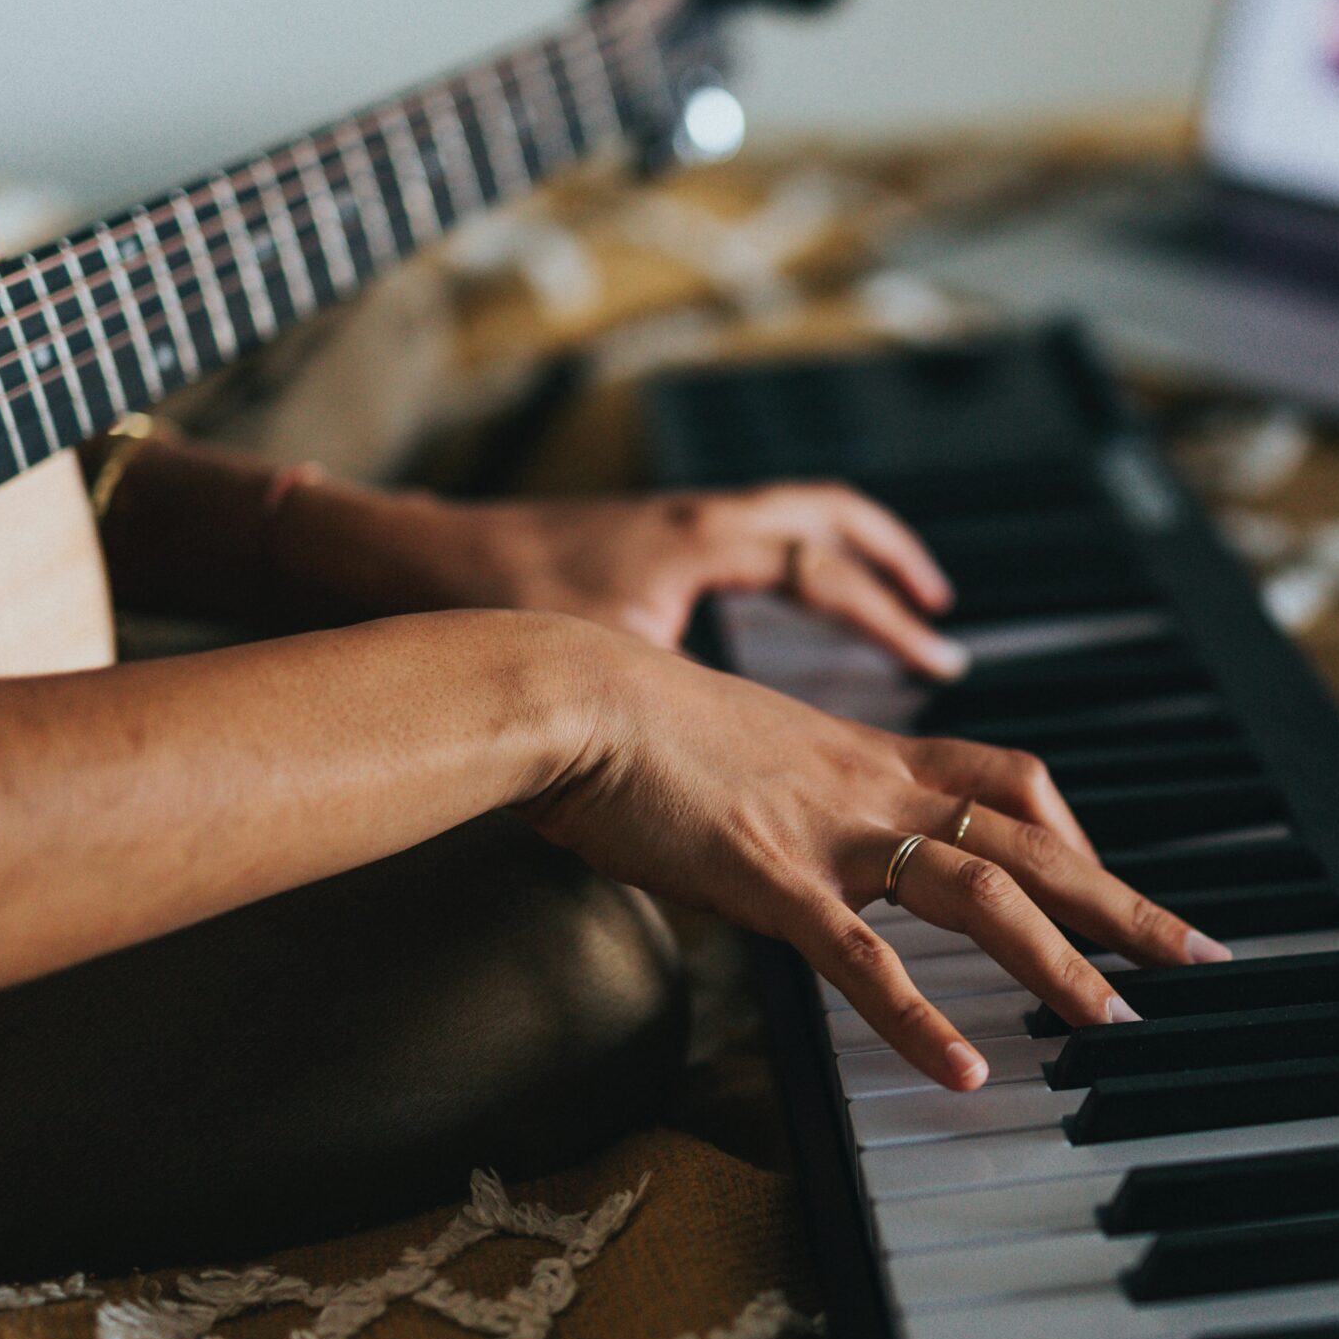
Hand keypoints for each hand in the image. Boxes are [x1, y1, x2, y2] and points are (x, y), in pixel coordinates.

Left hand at [291, 481, 968, 677]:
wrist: (404, 566)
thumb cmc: (493, 611)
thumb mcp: (605, 683)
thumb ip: (683, 742)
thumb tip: (735, 826)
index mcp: (698, 545)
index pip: (822, 569)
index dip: (885, 615)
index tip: (934, 655)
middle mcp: (690, 522)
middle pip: (823, 513)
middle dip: (887, 556)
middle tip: (932, 606)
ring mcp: (660, 524)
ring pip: (779, 513)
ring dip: (837, 550)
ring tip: (880, 592)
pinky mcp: (629, 540)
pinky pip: (735, 534)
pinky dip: (776, 559)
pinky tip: (771, 608)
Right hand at [523, 626, 1229, 1090]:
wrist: (573, 691)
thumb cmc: (631, 719)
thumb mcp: (738, 746)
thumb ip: (785, 790)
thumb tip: (781, 828)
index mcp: (866, 754)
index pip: (1009, 781)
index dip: (1073, 833)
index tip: (1110, 882)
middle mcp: (870, 786)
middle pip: (1032, 839)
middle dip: (1122, 901)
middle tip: (1197, 955)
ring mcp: (828, 831)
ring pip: (978, 893)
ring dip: (1058, 962)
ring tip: (1117, 1025)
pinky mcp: (771, 877)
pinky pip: (864, 959)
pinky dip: (921, 1018)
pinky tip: (966, 1070)